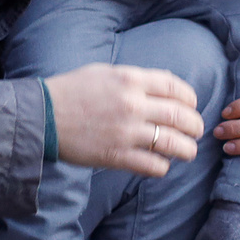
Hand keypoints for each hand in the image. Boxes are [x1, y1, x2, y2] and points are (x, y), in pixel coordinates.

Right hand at [45, 63, 202, 177]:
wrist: (42, 116)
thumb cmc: (71, 91)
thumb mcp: (104, 73)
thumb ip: (135, 79)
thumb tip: (164, 88)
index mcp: (130, 80)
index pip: (175, 88)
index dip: (190, 98)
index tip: (191, 106)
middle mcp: (133, 104)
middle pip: (181, 116)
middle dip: (195, 125)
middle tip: (197, 131)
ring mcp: (126, 132)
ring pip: (173, 143)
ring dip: (187, 149)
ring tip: (188, 151)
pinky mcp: (116, 156)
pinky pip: (153, 165)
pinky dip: (162, 166)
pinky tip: (161, 164)